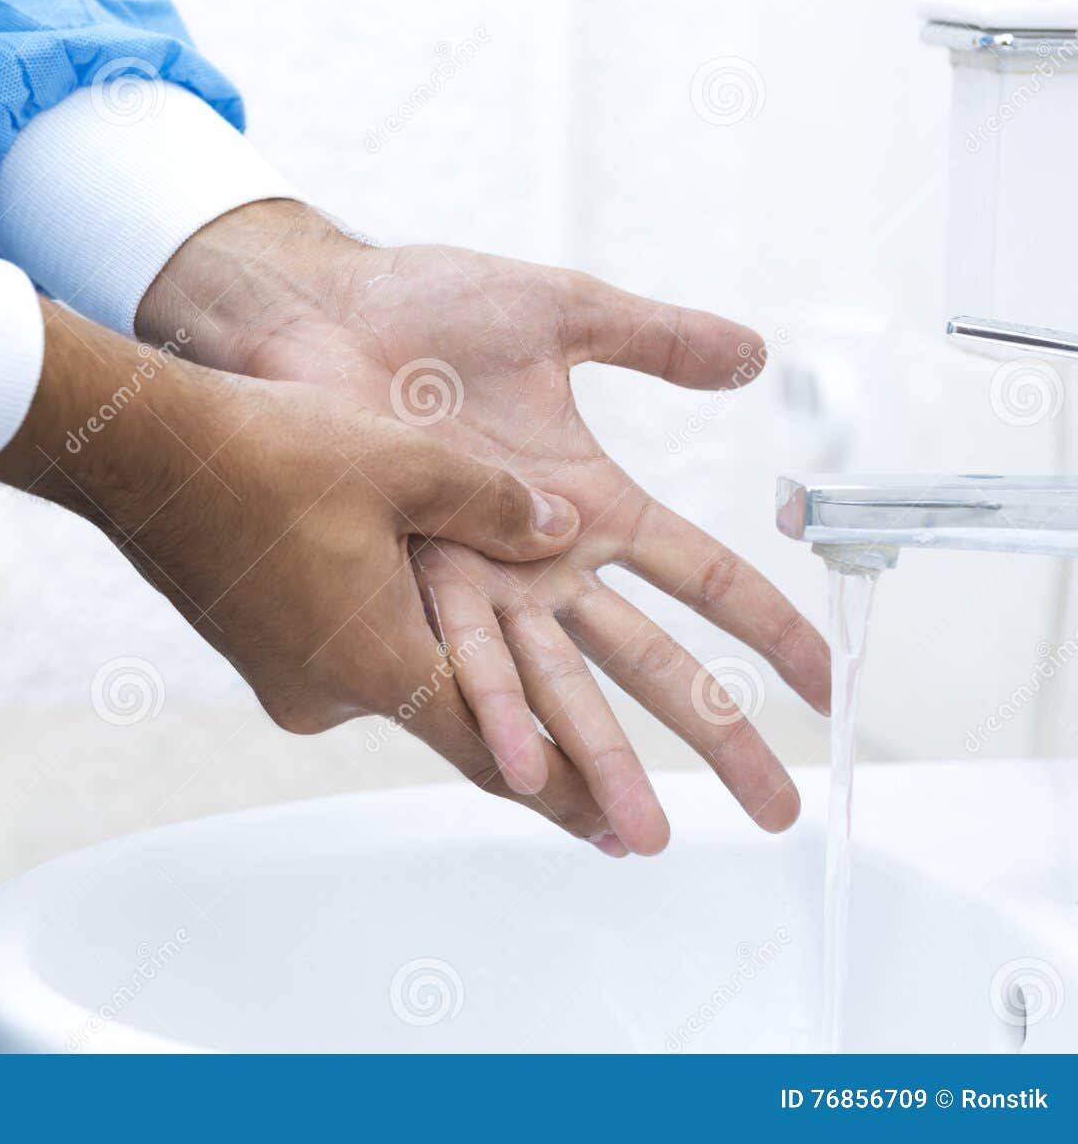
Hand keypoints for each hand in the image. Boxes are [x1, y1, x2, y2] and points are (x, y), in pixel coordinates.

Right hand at [0, 300, 579, 790]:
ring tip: (483, 651)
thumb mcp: (408, 464)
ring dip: (443, 671)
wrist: (140, 452)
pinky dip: (385, 639)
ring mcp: (287, 677)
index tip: (614, 839)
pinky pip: (344, 655)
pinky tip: (391, 592)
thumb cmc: (267, 453)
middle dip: (523, 747)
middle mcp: (332, 691)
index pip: (497, 750)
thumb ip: (498, 505)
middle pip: (450, 724)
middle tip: (596, 800)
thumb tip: (562, 531)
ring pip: (392, 679)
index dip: (567, 792)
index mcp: (380, 661)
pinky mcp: (259, 651)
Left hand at [137, 202, 829, 854]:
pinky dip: (497, 713)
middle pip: (652, 661)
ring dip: (602, 763)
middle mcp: (546, 560)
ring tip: (643, 836)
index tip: (825, 688)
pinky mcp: (418, 578)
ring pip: (561, 687)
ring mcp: (484, 578)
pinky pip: (463, 657)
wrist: (322, 313)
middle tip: (774, 810)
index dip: (768, 631)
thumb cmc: (428, 311)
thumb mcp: (566, 314)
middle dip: (716, 737)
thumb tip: (753, 354)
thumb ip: (656, 339)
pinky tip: (527, 772)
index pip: (705, 578)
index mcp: (592, 503)